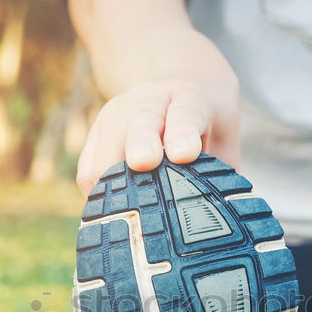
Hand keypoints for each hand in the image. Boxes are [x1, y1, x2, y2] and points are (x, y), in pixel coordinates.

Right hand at [76, 79, 239, 195]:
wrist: (175, 89)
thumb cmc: (204, 128)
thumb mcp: (224, 141)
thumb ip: (222, 175)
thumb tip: (219, 222)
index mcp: (190, 99)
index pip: (188, 112)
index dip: (183, 132)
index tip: (185, 153)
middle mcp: (151, 99)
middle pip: (142, 119)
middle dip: (141, 140)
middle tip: (144, 162)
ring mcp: (118, 113)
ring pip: (107, 144)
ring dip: (111, 176)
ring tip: (123, 210)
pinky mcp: (96, 132)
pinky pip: (87, 167)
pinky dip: (96, 191)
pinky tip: (111, 211)